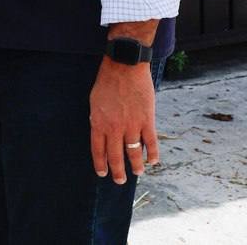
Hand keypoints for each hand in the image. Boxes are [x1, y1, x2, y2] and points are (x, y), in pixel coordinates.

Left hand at [89, 59, 158, 183]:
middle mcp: (114, 128)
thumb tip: (101, 133)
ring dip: (136, 166)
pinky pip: (150, 142)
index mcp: (99, 123)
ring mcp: (131, 125)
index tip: (103, 173)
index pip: (98, 150)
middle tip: (119, 181)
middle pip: (115, 156)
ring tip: (137, 173)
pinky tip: (152, 161)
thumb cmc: (107, 81)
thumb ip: (98, 119)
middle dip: (117, 172)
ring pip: (133, 153)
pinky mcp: (146, 120)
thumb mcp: (94, 101)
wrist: (124, 66)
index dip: (100, 163)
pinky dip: (152, 153)